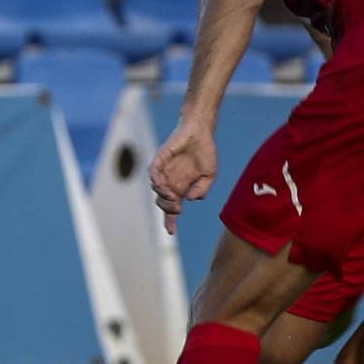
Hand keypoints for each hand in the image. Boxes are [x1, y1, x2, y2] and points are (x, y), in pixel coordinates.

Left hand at [148, 118, 217, 234]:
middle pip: (163, 202)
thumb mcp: (209, 175)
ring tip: (173, 198)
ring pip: (157, 190)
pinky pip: (153, 173)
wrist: (201, 131)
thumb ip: (202, 189)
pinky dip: (157, 182)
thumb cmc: (205, 151)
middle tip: (177, 209)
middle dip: (168, 210)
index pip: (172, 207)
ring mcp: (164, 171)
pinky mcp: (160, 159)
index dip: (171, 220)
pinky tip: (164, 186)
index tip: (171, 232)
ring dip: (163, 197)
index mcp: (181, 186)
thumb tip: (191, 199)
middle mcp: (171, 181)